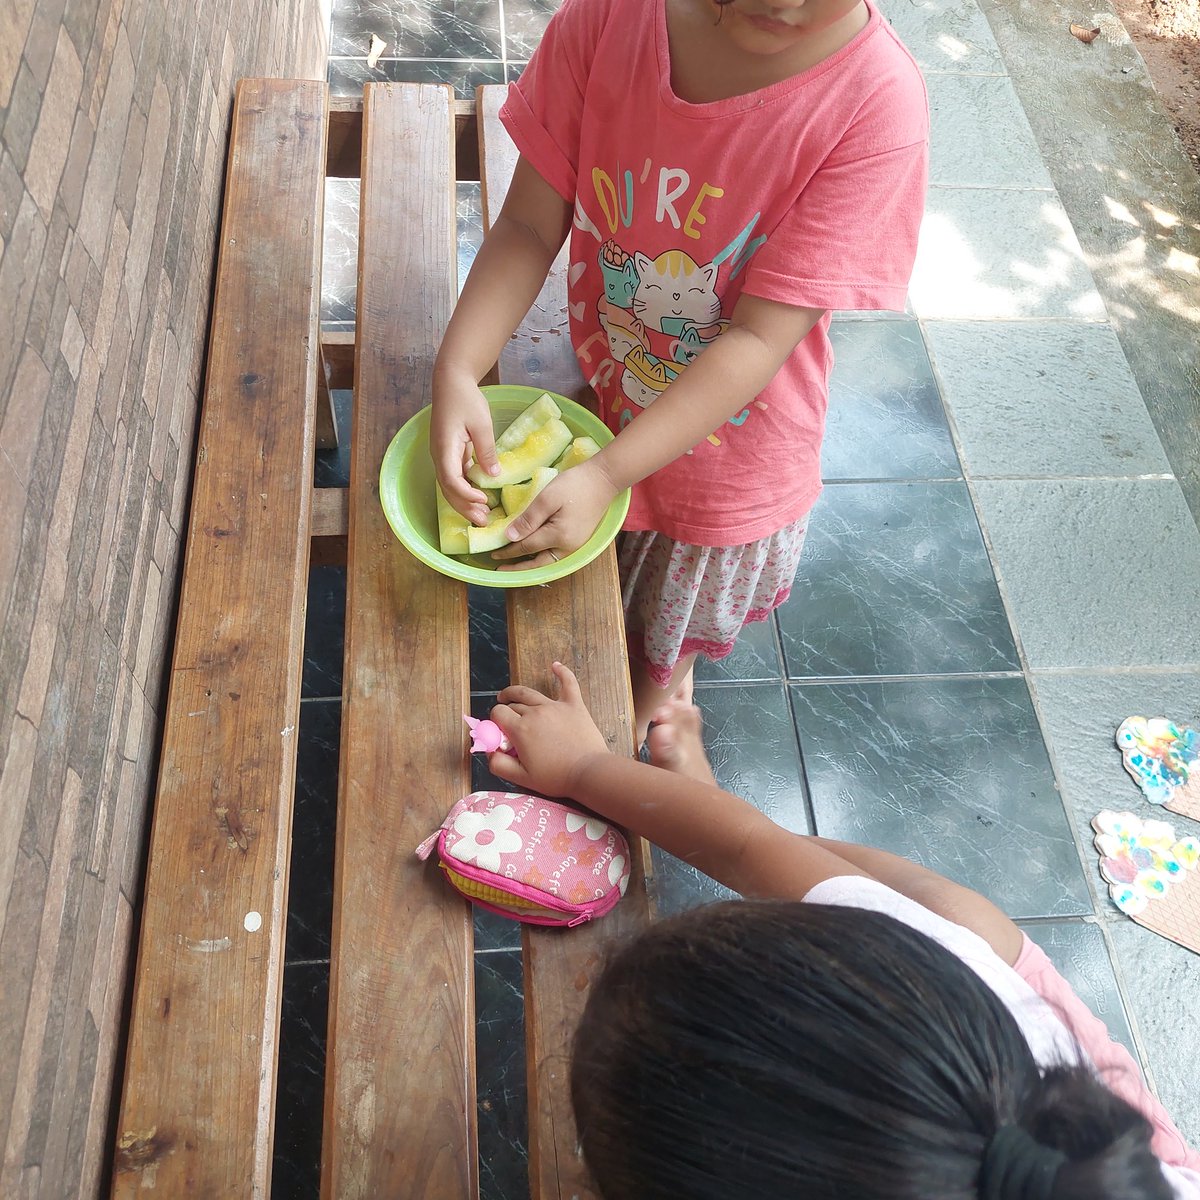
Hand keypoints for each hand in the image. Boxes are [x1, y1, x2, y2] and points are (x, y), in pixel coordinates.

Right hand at [430, 368, 499, 523]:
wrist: (451, 382)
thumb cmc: (465, 399)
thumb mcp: (481, 424)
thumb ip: (486, 450)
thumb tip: (493, 476)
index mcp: (445, 448)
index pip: (451, 479)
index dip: (465, 494)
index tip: (483, 501)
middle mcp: (440, 456)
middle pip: (448, 489)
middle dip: (465, 507)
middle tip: (484, 521)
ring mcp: (443, 456)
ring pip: (450, 486)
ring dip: (465, 502)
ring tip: (483, 516)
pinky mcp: (449, 454)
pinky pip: (455, 477)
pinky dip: (466, 490)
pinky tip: (479, 499)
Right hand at [488, 662, 609, 795]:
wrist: (589, 772)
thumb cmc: (556, 777)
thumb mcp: (522, 778)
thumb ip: (499, 765)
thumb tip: (489, 752)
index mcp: (521, 729)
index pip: (498, 714)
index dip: (495, 721)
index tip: (499, 730)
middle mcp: (535, 712)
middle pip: (513, 704)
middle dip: (506, 711)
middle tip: (508, 722)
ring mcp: (555, 706)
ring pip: (530, 693)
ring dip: (516, 693)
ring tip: (509, 696)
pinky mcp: (574, 705)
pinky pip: (568, 683)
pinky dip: (561, 672)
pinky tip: (555, 665)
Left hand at [491, 459, 617, 569]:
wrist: (604, 479)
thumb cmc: (575, 484)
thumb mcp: (548, 498)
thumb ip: (529, 519)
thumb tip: (510, 537)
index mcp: (559, 537)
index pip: (527, 547)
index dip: (508, 551)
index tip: (493, 554)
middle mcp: (568, 547)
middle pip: (538, 564)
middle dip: (518, 567)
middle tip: (500, 569)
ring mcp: (575, 545)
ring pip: (547, 562)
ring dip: (530, 564)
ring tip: (513, 564)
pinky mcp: (579, 540)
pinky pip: (555, 555)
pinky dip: (541, 557)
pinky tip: (532, 553)